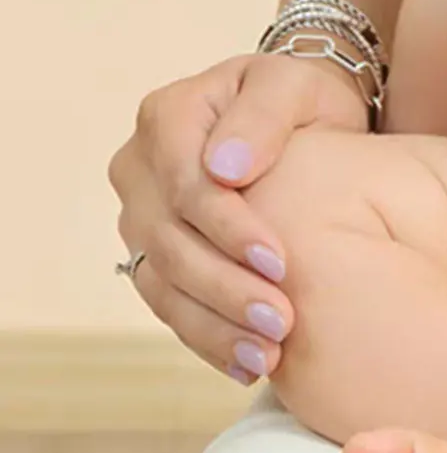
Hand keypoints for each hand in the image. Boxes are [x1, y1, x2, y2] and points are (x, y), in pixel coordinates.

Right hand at [108, 51, 365, 381]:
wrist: (302, 122)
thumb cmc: (301, 98)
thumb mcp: (293, 86)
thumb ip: (263, 115)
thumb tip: (226, 168)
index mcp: (167, 116)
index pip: (187, 185)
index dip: (229, 229)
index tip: (279, 262)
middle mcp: (139, 167)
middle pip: (171, 240)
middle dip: (226, 287)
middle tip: (281, 323)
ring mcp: (141, 215)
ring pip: (164, 281)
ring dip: (214, 325)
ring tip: (266, 357)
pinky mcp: (155, 255)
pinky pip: (171, 304)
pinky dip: (208, 338)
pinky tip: (247, 366)